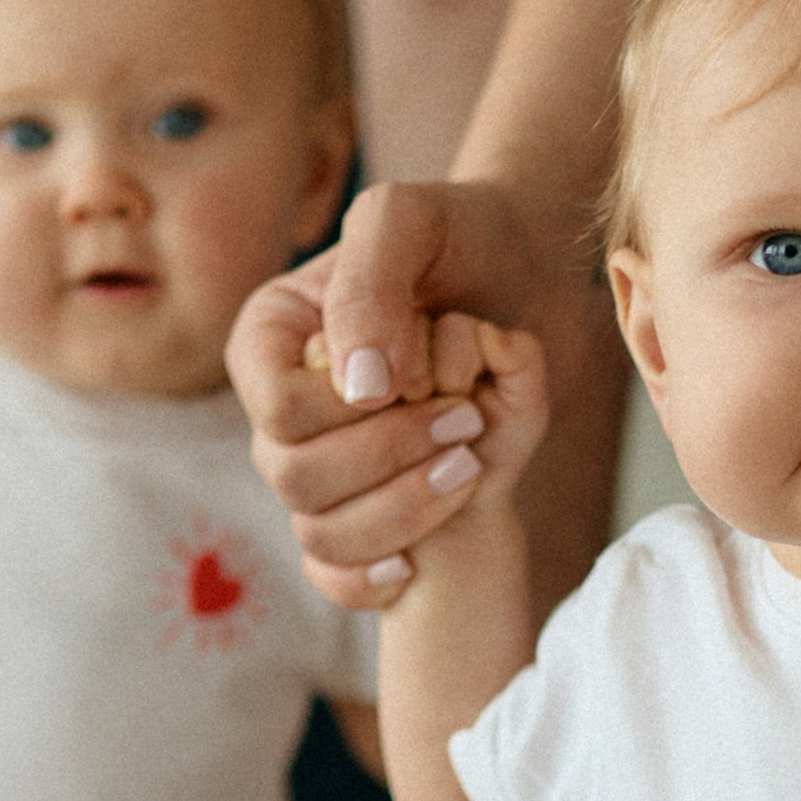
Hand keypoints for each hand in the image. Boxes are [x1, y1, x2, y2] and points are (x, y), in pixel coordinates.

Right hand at [229, 173, 576, 594]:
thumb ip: (370, 288)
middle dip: (391, 456)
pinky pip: (334, 576)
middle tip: (468, 418)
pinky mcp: (365, 506)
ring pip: (321, 533)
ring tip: (471, 461)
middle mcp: (285, 408)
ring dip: (404, 509)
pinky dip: (373, 579)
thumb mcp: (408, 221)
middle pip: (294, 477)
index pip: (275, 408)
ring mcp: (323, 462)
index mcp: (272, 339)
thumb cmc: (463, 234)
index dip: (345, 411)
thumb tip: (358, 390)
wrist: (529, 270)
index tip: (420, 379)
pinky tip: (419, 561)